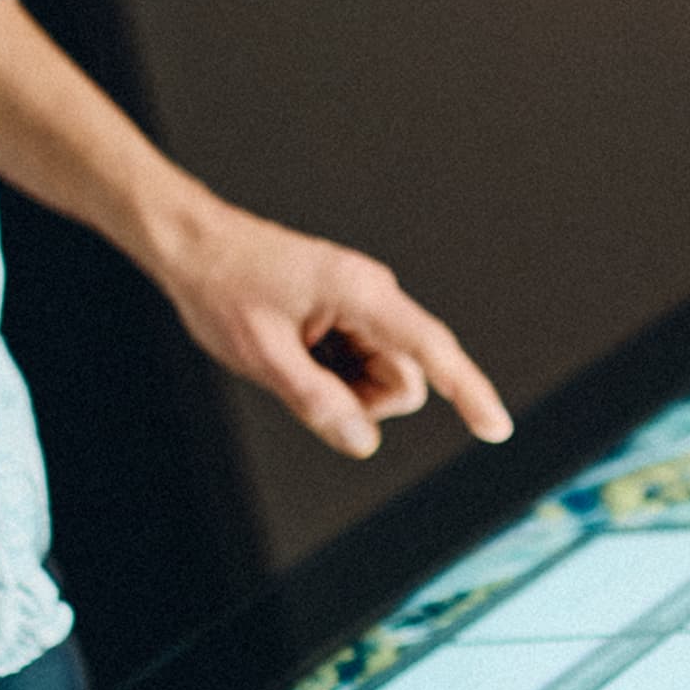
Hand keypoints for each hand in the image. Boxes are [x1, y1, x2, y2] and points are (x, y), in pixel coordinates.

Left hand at [150, 201, 512, 459]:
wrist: (194, 246)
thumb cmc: (223, 286)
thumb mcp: (262, 356)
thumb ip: (316, 402)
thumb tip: (363, 443)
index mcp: (360, 293)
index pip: (431, 350)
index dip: (468, 393)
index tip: (496, 428)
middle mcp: (372, 294)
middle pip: (403, 379)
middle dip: (361, 400)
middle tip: (299, 379)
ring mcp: (362, 304)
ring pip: (382, 377)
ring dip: (342, 388)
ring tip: (290, 358)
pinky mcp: (348, 314)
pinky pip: (360, 364)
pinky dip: (331, 373)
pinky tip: (294, 350)